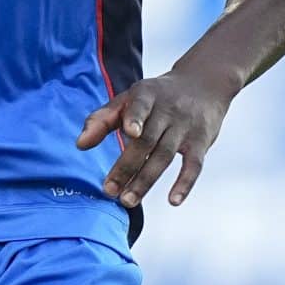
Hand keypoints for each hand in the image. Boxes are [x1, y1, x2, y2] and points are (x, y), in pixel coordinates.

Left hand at [78, 65, 239, 208]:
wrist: (204, 84)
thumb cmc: (158, 97)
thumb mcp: (131, 98)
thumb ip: (103, 119)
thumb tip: (80, 145)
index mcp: (147, 95)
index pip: (141, 105)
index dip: (135, 117)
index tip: (130, 132)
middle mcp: (168, 110)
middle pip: (147, 140)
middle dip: (127, 167)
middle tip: (109, 190)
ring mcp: (186, 126)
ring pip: (164, 155)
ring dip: (146, 180)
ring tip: (128, 200)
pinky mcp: (201, 141)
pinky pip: (194, 164)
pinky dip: (185, 183)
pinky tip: (174, 201)